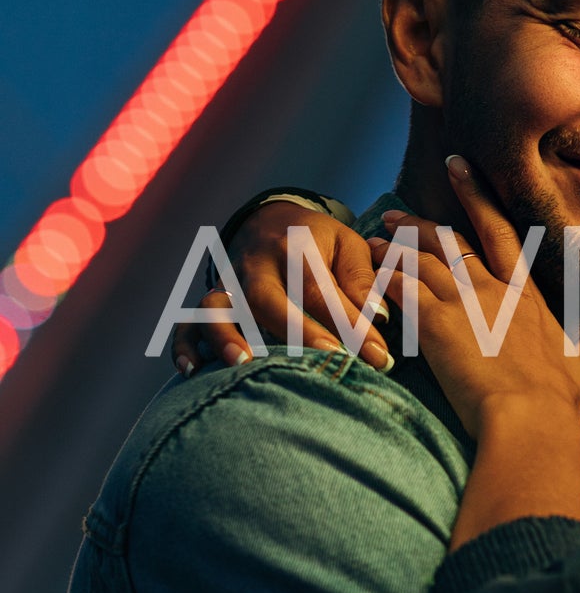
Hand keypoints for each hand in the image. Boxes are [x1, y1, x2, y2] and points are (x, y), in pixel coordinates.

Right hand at [172, 204, 392, 375]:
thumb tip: (378, 318)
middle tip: (330, 362)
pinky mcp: (210, 300)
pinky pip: (187, 322)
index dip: (352, 324)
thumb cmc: (318, 242)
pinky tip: (193, 371)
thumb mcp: (347, 245)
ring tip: (244, 365)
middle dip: (298, 332)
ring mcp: (227, 284)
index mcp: (294, 247)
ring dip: (227, 336)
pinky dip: (186, 346)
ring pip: (218, 308)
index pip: (322, 289)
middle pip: (267, 298)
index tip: (379, 358)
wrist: (269, 221)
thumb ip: (362, 280)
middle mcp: (255, 266)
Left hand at [387, 155, 579, 441]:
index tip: (456, 166)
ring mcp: (463, 302)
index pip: (499, 230)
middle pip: (449, 241)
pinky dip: (380, 281)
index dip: (476, 195)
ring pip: (419, 261)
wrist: (531, 419)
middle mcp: (493, 288)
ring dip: (392, 252)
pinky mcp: (435, 324)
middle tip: (393, 216)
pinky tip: (363, 277)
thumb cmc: (558, 398)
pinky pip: (399, 291)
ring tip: (370, 246)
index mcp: (526, 293)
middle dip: (418, 225)